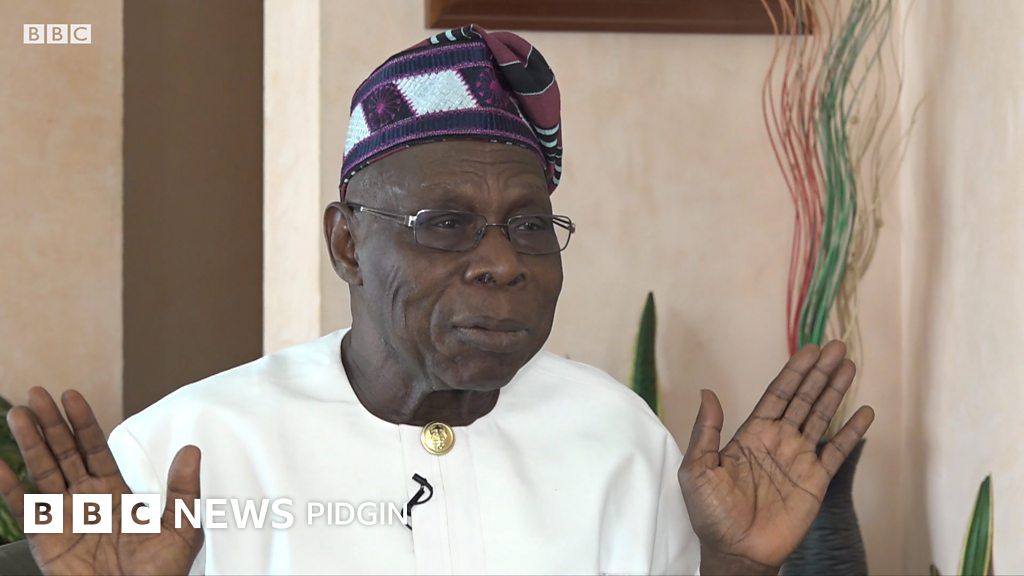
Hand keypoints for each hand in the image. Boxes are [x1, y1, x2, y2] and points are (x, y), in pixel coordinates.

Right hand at [0, 387, 202, 575]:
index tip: (72, 396)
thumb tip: (191, 450)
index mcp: (116, 493)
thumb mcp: (181, 528)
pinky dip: (8, 487)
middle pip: (64, 452)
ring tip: (18, 414)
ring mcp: (64, 517)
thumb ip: (183, 489)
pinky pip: (23, 508)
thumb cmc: (159, 574)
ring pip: (42, 471)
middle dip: (51, 423)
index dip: (83, 422)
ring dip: (29, 443)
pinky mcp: (45, 538)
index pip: (95, 448)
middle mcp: (87, 500)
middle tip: (38, 393)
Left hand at [678, 341, 874, 574]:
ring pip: (821, 417)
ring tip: (850, 366)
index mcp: (751, 435)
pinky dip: (852, 433)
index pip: (777, 395)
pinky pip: (837, 452)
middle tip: (836, 347)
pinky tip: (864, 412)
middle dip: (819, 373)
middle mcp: (778, 441)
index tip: (808, 350)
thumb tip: (708, 393)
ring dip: (835, 392)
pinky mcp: (815, 481)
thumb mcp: (697, 469)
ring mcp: (798, 459)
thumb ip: (706, 431)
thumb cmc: (711, 513)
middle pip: (803, 399)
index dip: (793, 372)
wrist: (735, 551)